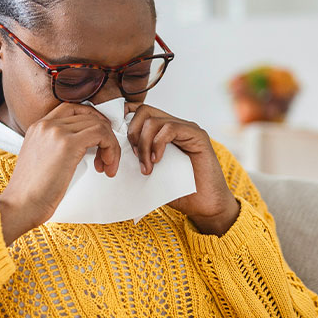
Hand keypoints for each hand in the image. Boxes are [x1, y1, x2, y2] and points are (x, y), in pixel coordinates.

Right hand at [0, 103, 120, 243]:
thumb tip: (83, 148)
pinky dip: (111, 148)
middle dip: (104, 136)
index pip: (72, 108)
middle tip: (106, 159)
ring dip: (110, 145)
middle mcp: (46, 124)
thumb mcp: (41, 160)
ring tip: (107, 166)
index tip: (99, 140)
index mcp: (38, 126)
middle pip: (88, 116)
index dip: (92, 121)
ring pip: (98, 124)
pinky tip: (106, 166)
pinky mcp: (69, 144)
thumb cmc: (31, 193)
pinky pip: (101, 134)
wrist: (20, 205)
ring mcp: (57, 132)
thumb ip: (56, 147)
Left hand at [125, 102, 239, 235]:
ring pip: (153, 120)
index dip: (123, 121)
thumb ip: (137, 157)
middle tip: (133, 156)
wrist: (204, 206)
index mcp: (162, 131)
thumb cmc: (177, 191)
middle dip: (132, 133)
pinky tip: (157, 161)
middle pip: (143, 111)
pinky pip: (170, 128)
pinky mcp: (197, 135)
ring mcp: (187, 128)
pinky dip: (158, 144)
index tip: (116, 142)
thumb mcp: (149, 172)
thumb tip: (113, 152)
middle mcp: (175, 125)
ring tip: (146, 166)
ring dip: (143, 144)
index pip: (138, 112)